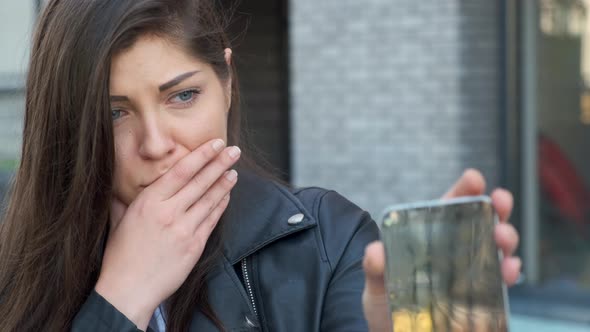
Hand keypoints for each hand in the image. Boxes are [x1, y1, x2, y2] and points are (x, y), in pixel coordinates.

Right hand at [95, 139, 240, 328]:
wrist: (128, 290)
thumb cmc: (120, 256)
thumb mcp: (119, 221)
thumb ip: (125, 200)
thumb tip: (122, 186)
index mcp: (148, 202)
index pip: (181, 171)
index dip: (202, 155)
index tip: (215, 143)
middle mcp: (168, 212)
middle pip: (200, 182)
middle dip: (220, 163)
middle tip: (234, 151)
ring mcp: (184, 229)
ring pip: (210, 199)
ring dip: (224, 183)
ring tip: (234, 170)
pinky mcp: (195, 246)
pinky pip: (212, 220)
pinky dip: (221, 205)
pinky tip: (227, 194)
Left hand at [362, 169, 520, 331]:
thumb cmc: (387, 306)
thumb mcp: (376, 286)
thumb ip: (375, 269)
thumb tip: (375, 251)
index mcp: (431, 238)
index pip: (449, 208)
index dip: (463, 190)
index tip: (474, 178)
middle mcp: (456, 251)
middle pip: (481, 222)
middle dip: (496, 208)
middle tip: (500, 201)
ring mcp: (472, 274)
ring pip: (497, 248)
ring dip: (506, 238)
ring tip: (502, 237)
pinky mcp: (484, 298)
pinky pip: (501, 282)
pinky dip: (508, 272)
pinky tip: (508, 269)